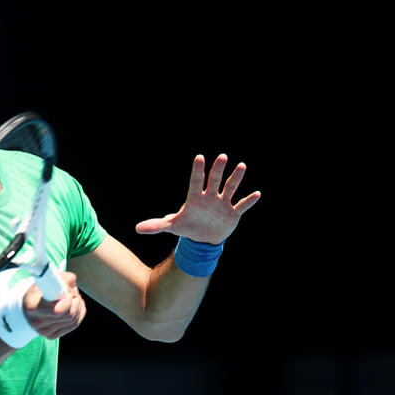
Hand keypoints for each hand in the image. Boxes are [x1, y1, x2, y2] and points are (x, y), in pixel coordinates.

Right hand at [23, 271, 85, 339]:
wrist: (28, 305)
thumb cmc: (38, 291)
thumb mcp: (46, 279)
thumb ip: (62, 279)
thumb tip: (73, 287)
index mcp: (33, 306)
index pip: (58, 310)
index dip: (68, 300)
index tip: (68, 292)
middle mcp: (37, 322)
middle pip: (69, 315)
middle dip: (76, 301)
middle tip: (73, 293)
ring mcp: (44, 331)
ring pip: (74, 320)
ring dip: (78, 306)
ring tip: (72, 298)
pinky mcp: (51, 335)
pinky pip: (74, 325)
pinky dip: (79, 313)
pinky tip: (74, 306)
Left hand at [135, 154, 260, 243]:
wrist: (203, 238)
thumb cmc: (187, 227)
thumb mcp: (172, 226)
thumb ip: (156, 225)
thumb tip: (137, 228)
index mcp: (195, 198)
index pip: (195, 181)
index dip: (198, 171)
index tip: (199, 158)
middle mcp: (210, 197)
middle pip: (214, 180)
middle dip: (217, 169)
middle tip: (221, 156)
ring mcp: (222, 204)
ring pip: (230, 188)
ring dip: (235, 178)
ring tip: (241, 166)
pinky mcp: (233, 213)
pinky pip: (242, 205)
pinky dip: (249, 201)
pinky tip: (257, 194)